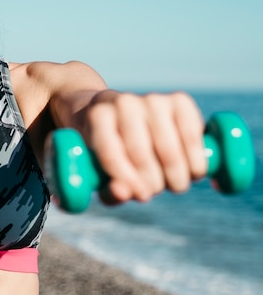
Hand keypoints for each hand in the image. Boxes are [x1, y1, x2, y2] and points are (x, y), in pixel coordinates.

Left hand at [81, 91, 205, 203]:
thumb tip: (123, 193)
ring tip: (174, 182)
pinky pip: (193, 138)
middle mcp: (124, 103)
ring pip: (170, 151)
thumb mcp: (102, 171)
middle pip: (141, 155)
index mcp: (98, 117)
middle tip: (156, 188)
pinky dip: (196, 163)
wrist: (124, 114)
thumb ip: (109, 190)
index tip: (142, 196)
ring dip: (178, 178)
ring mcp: (153, 99)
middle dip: (154, 183)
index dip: (128, 181)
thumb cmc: (111, 150)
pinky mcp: (179, 100)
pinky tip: (190, 169)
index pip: (111, 153)